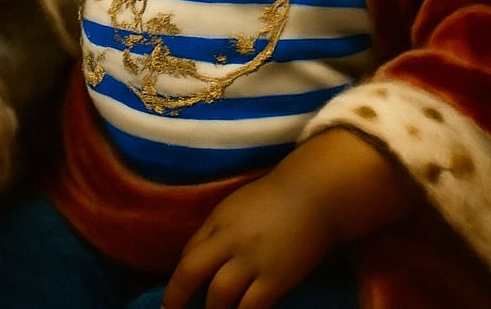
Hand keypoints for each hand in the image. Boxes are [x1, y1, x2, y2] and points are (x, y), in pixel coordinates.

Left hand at [161, 128, 413, 308]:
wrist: (315, 192)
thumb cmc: (277, 196)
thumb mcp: (238, 206)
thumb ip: (219, 230)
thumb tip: (201, 258)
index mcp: (218, 220)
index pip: (187, 254)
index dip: (178, 279)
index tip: (175, 296)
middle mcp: (229, 239)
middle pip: (190, 272)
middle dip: (175, 298)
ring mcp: (251, 260)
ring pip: (218, 296)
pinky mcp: (276, 278)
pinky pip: (251, 308)